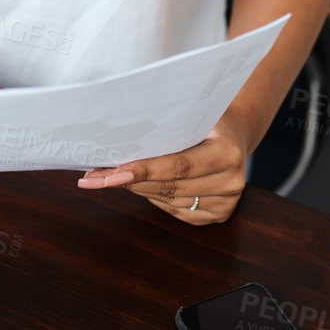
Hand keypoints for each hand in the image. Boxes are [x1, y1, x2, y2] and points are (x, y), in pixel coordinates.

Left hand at [74, 120, 251, 224]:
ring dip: (134, 188)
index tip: (112, 172)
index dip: (144, 170)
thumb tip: (121, 137)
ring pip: (167, 200)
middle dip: (128, 180)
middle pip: (168, 186)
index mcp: (227, 153)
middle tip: (94, 175)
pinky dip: (152, 196)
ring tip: (105, 177)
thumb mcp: (193, 113)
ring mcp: (225, 203)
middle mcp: (230, 182)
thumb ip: (167, 126)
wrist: (235, 134)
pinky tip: (136, 184)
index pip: (179, 166)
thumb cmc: (208, 119)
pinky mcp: (216, 216)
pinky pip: (173, 209)